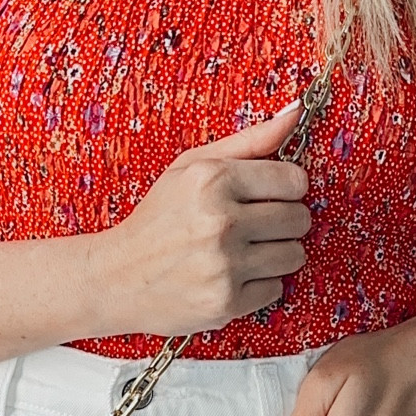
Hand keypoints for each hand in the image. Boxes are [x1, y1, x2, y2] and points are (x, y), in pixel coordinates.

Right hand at [98, 102, 310, 335]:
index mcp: (212, 180)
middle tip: (254, 225)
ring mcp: (224, 265)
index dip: (287, 189)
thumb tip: (295, 113)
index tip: (269, 196)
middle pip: (299, 219)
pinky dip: (259, 284)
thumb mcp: (191, 168)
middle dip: (283, 221)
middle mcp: (220, 222)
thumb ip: (248, 141)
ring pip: (294, 255)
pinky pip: (276, 288)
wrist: (116, 278)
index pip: (295, 181)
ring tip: (244, 251)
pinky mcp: (226, 302)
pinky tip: (232, 275)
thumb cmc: (157, 219)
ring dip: (276, 254)